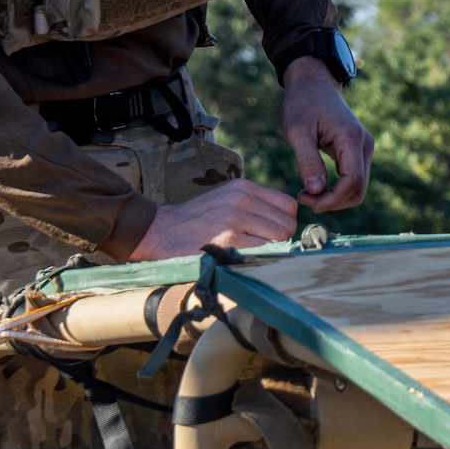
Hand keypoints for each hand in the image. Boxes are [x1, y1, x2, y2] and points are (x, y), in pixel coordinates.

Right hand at [128, 178, 297, 259]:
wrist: (161, 230)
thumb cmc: (197, 218)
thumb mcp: (226, 198)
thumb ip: (254, 205)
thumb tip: (286, 224)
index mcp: (244, 187)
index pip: (289, 205)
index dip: (286, 222)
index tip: (275, 233)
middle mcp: (242, 199)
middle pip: (288, 223)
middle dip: (283, 239)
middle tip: (266, 248)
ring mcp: (235, 220)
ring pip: (280, 238)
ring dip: (274, 250)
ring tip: (255, 254)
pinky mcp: (227, 241)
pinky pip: (263, 251)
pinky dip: (260, 259)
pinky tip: (246, 260)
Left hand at [282, 56, 372, 210]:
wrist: (314, 84)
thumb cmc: (303, 103)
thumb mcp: (297, 131)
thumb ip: (307, 160)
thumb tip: (316, 191)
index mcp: (351, 138)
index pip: (353, 181)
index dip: (333, 199)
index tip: (308, 202)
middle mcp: (364, 145)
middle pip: (358, 189)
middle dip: (333, 202)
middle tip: (303, 198)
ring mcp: (364, 148)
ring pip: (357, 187)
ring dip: (334, 198)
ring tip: (306, 193)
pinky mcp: (358, 151)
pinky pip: (352, 179)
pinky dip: (336, 189)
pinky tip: (314, 186)